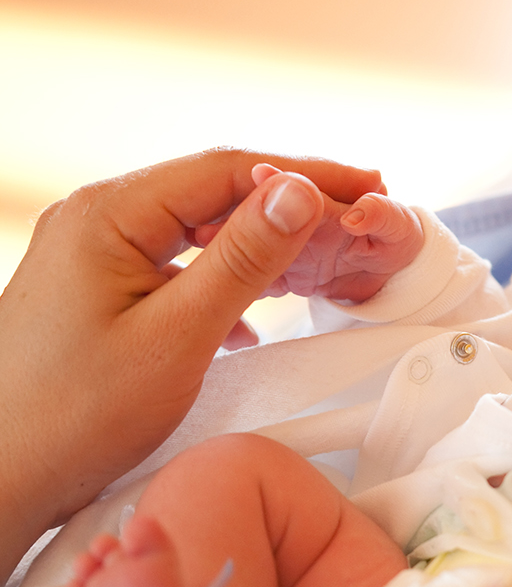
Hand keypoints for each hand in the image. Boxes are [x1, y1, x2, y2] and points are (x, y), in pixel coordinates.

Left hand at [0, 147, 383, 577]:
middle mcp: (96, 220)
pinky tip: (254, 307)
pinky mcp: (97, 288)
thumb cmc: (70, 418)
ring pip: (197, 224)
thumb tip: (300, 191)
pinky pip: (177, 259)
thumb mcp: (176, 336)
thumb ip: (243, 260)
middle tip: (356, 212)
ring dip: (260, 237)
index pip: (227, 169)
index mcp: (108, 215)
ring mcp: (93, 252)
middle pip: (213, 189)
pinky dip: (226, 272)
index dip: (305, 172)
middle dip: (289, 200)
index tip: (367, 184)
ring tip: (318, 252)